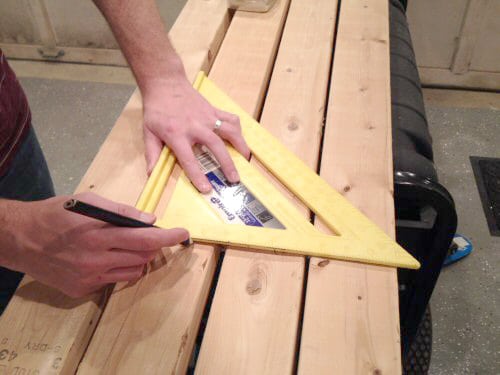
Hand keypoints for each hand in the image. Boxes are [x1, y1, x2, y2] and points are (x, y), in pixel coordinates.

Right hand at [1, 193, 188, 297]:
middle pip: (144, 256)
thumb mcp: (87, 201)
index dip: (169, 237)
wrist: (19, 239)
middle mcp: (96, 261)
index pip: (145, 238)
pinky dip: (117, 268)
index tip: (183, 233)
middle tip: (145, 234)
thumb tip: (150, 219)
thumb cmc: (55, 214)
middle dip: (153, 244)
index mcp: (98, 235)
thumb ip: (121, 211)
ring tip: (121, 245)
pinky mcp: (82, 291)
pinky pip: (114, 280)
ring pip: (134, 271)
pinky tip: (101, 258)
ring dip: (138, 257)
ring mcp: (89, 279)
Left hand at [142, 76, 250, 192]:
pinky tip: (239, 138)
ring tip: (246, 159)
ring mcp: (207, 116)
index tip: (207, 188)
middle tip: (235, 179)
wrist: (165, 83)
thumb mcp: (148, 132)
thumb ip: (152, 154)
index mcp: (177, 135)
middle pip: (216, 146)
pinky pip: (231, 118)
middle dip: (227, 164)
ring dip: (240, 145)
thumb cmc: (156, 110)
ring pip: (229, 131)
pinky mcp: (214, 109)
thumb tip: (151, 175)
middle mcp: (195, 126)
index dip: (198, 175)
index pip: (189, 159)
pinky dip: (238, 128)